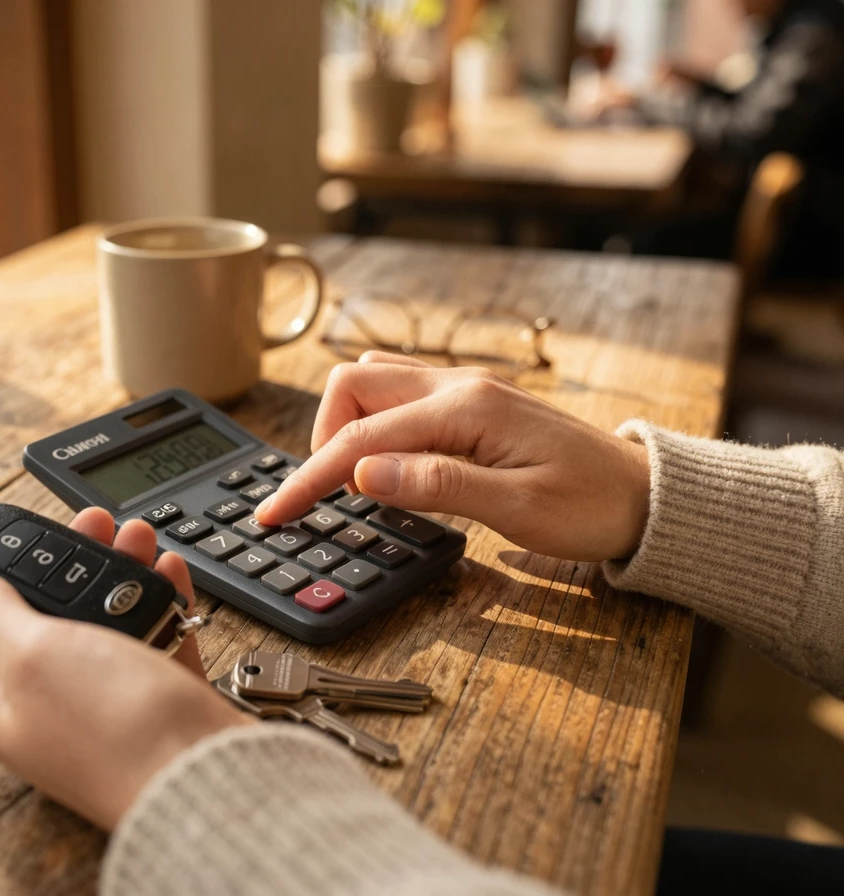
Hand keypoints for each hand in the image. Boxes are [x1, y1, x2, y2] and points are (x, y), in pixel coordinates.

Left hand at [0, 507, 252, 830]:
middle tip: (81, 526)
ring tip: (135, 536)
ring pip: (96, 619)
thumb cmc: (113, 728)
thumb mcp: (32, 654)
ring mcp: (100, 701)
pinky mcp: (153, 699)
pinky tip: (166, 572)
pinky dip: (156, 598)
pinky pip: (149, 634)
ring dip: (113, 570)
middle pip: (31, 618)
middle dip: (53, 563)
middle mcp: (41, 703)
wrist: (205, 773)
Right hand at [256, 353, 650, 561]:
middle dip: (321, 439)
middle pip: (353, 386)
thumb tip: (363, 472)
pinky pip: (400, 397)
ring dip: (345, 426)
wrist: (644, 497)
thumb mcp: (518, 508)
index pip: (361, 439)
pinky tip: (385, 463)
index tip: (275, 513)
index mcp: (465, 408)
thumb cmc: (591, 507)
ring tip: (349, 481)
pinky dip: (374, 424)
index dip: (309, 477)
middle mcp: (459, 385)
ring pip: (372, 383)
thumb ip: (437, 484)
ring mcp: (464, 389)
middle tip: (326, 496)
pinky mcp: (470, 404)